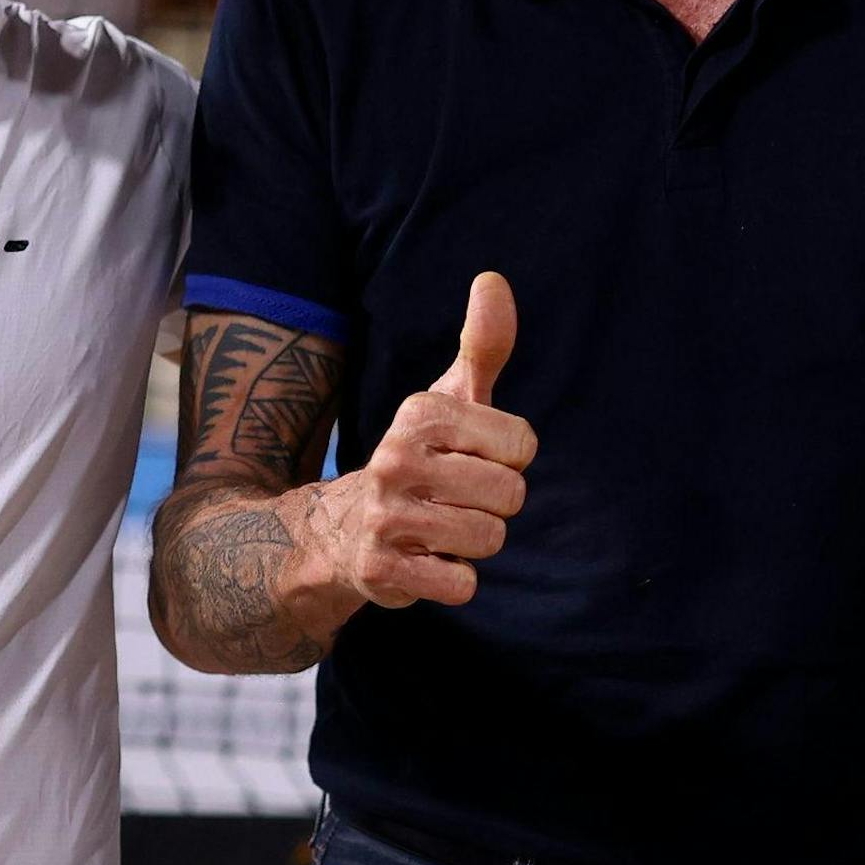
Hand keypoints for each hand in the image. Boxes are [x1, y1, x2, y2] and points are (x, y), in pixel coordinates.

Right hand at [286, 272, 533, 618]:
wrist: (342, 530)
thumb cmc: (419, 458)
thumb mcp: (449, 399)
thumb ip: (481, 345)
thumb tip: (493, 279)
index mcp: (422, 413)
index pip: (522, 445)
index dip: (509, 460)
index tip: (472, 459)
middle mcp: (398, 459)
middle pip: (510, 495)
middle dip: (494, 505)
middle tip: (455, 500)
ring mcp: (386, 516)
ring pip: (490, 539)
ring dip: (476, 543)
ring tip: (442, 529)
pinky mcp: (380, 570)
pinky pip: (463, 585)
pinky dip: (455, 581)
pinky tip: (427, 562)